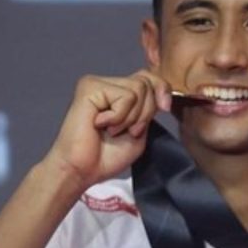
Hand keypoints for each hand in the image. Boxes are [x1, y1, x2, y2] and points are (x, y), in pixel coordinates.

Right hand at [43, 70, 171, 187]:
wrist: (82, 170)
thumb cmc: (106, 156)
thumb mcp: (140, 130)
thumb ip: (150, 109)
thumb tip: (161, 93)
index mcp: (120, 93)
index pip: (149, 77)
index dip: (162, 89)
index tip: (165, 107)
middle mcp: (108, 84)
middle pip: (147, 83)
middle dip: (145, 113)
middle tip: (126, 131)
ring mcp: (97, 83)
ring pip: (139, 88)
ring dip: (131, 118)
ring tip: (111, 130)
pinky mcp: (89, 87)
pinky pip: (125, 96)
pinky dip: (119, 117)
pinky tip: (100, 125)